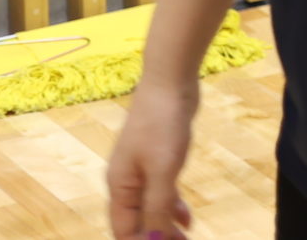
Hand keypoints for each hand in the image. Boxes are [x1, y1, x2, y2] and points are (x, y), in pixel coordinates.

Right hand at [105, 77, 197, 239]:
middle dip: (155, 238)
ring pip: (151, 208)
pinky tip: (187, 217)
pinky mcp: (159, 158)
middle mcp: (126, 182)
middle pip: (137, 221)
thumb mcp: (162, 170)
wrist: (170, 82)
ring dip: (166, 226)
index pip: (124, 230)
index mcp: (120, 187)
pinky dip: (172, 206)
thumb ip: (157, 207)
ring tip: (186, 239)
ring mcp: (142, 169)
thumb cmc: (162, 125)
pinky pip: (162, 192)